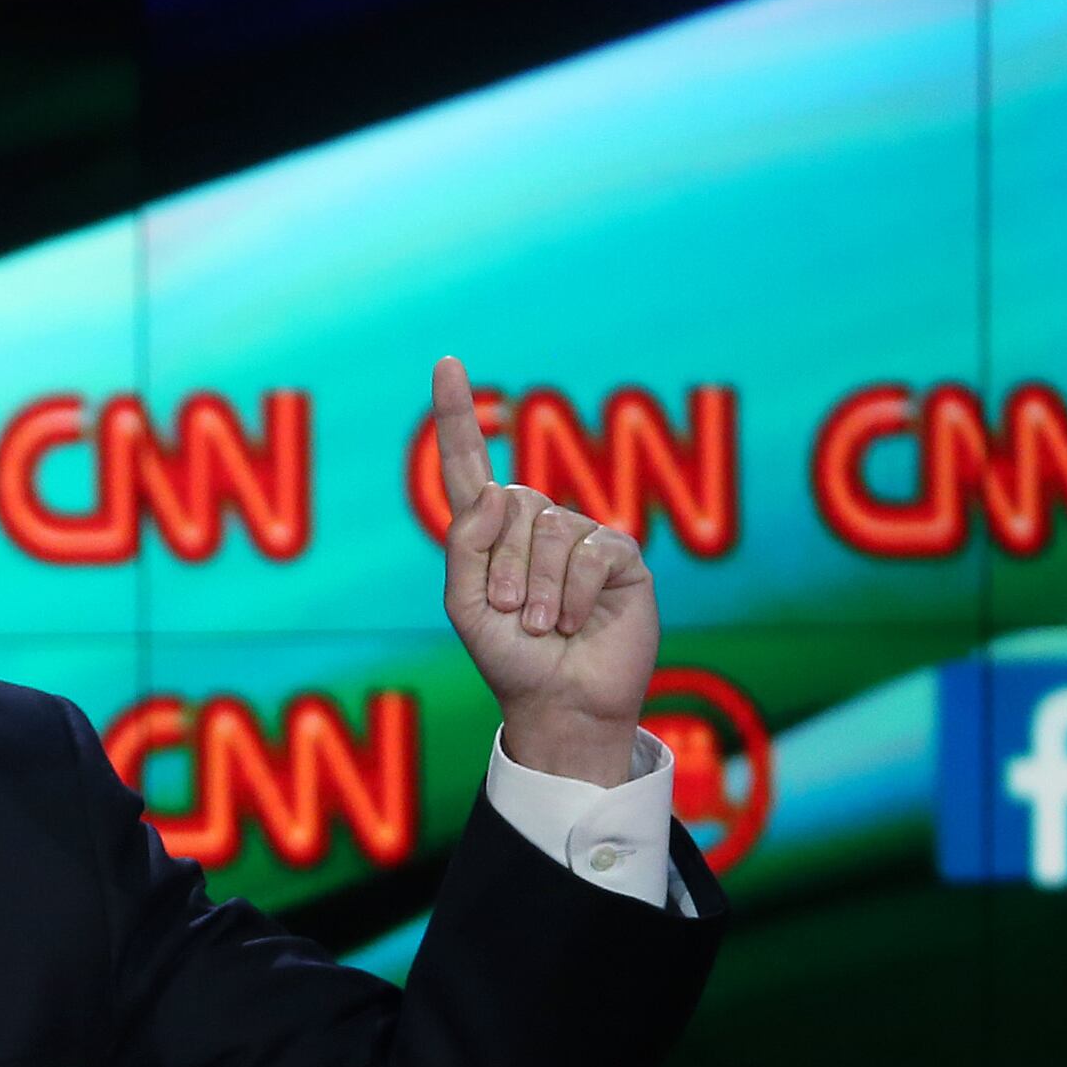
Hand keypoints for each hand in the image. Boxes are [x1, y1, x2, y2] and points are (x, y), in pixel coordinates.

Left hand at [428, 355, 657, 786]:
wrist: (559, 703)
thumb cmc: (509, 658)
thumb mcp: (464, 605)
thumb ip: (465, 545)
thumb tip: (499, 492)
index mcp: (491, 532)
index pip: (470, 464)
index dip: (456, 414)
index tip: (446, 363)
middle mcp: (537, 525)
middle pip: (511, 503)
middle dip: (503, 566)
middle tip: (513, 614)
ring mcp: (581, 537)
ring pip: (549, 529)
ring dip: (538, 587)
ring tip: (542, 625)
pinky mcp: (620, 558)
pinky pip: (590, 551)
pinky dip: (572, 593)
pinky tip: (575, 622)